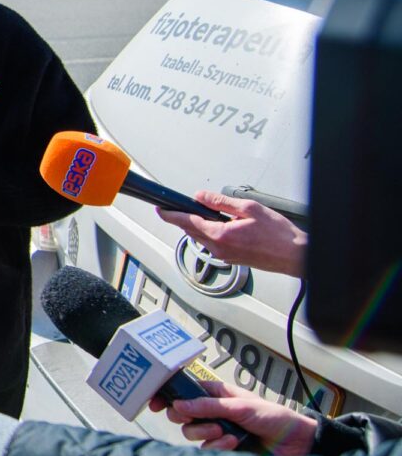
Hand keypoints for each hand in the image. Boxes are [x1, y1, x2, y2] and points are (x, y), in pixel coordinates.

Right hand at [147, 379, 316, 455]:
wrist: (295, 445)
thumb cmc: (274, 418)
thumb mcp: (240, 406)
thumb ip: (208, 406)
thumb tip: (178, 406)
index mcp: (216, 394)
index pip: (184, 391)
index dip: (168, 395)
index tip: (155, 402)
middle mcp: (212, 411)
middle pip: (181, 414)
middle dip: (188, 418)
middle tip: (198, 419)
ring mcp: (216, 430)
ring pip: (191, 433)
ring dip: (206, 433)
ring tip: (227, 432)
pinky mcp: (223, 449)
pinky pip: (206, 448)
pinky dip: (217, 446)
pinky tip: (234, 443)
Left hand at [155, 192, 306, 276]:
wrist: (295, 255)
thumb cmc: (278, 235)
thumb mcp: (249, 209)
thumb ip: (221, 202)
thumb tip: (201, 197)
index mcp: (220, 235)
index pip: (187, 222)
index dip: (171, 214)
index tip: (160, 209)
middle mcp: (219, 248)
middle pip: (191, 230)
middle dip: (184, 218)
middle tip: (180, 206)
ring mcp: (225, 255)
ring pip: (201, 237)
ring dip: (199, 225)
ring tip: (207, 213)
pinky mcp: (231, 258)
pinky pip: (212, 243)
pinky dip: (210, 232)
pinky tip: (221, 225)